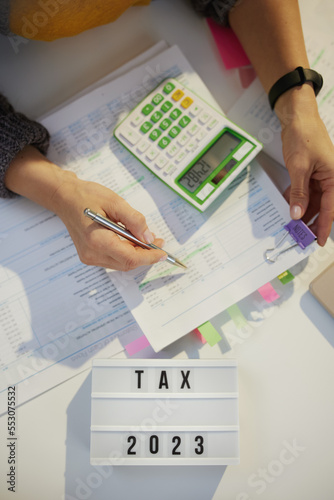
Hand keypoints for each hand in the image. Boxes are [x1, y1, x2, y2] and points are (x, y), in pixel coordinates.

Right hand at [54, 175, 166, 270]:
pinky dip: (127, 252)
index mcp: (97, 240)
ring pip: (122, 263)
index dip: (149, 257)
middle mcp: (92, 253)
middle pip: (127, 263)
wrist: (65, 198)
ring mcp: (89, 257)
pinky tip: (132, 241)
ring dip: (137, 254)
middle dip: (146, 255)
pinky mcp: (90, 255)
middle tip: (158, 241)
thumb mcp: (115, 202)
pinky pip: (114, 259)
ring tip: (147, 239)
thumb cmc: (87, 197)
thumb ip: (134, 220)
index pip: (129, 258)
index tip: (163, 253)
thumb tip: (148, 238)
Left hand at [277, 86, 333, 245]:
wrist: (297, 118)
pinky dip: (297, 200)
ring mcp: (319, 176)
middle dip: (312, 221)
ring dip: (303, 212)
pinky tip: (289, 209)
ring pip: (312, 200)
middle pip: (322, 206)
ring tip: (293, 226)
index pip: (330, 207)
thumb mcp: (299, 168)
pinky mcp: (309, 173)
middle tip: (301, 236)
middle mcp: (329, 178)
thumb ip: (298, 192)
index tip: (318, 240)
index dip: (324, 226)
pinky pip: (304, 191)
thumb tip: (297, 213)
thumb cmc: (304, 136)